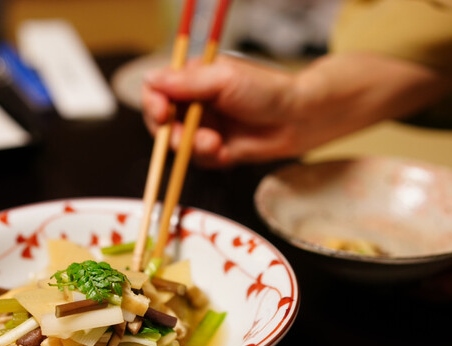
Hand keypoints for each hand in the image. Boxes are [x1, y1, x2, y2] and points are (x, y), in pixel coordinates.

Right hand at [142, 53, 451, 167]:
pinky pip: (198, 160)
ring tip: (216, 144)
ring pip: (178, 144)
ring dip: (193, 147)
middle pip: (162, 122)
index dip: (154, 103)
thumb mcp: (223, 80)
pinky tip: (225, 152)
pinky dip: (208, 158)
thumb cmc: (267, 91)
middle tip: (188, 138)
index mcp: (194, 79)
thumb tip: (151, 79)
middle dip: (173, 133)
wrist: (300, 118)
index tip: (163, 113)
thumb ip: (187, 83)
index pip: (157, 90)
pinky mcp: (217, 150)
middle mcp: (196, 103)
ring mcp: (205, 127)